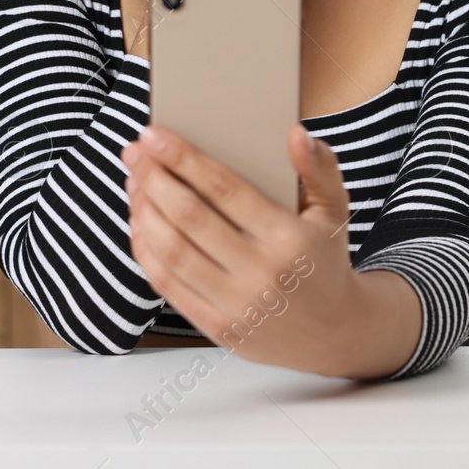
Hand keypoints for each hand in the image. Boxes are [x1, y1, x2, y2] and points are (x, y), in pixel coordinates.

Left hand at [120, 123, 420, 378]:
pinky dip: (146, 252)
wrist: (335, 335)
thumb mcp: (335, 211)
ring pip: (172, 251)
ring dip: (144, 212)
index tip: (154, 135)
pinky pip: (168, 286)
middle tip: (132, 151)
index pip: (224, 188)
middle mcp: (260, 272)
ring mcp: (237, 304)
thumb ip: (319, 169)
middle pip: (190, 217)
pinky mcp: (218, 328)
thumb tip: (297, 133)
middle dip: (153, 178)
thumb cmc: (325, 262)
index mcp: (288, 237)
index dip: (183, 158)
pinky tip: (139, 224)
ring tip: (133, 182)